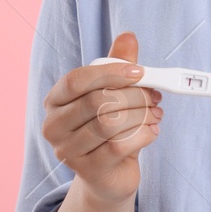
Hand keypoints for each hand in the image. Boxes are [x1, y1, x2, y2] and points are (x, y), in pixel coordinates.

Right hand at [41, 31, 161, 206]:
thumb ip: (117, 65)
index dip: (109, 73)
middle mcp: (54, 126)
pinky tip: (153, 130)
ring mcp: (67, 152)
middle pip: (96, 102)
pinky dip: (143, 135)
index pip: (76, 80)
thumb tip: (128, 37)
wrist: (109, 175)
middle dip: (134, 96)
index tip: (140, 72)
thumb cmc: (108, 128)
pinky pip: (118, 147)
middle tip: (156, 95)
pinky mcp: (88, 172)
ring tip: (156, 113)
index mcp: (55, 101)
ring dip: (141, 115)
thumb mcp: (112, 93)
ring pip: (109, 125)